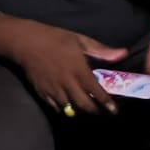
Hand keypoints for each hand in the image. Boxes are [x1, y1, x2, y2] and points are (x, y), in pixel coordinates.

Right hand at [9, 19, 126, 115]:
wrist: (27, 43)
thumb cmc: (56, 39)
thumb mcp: (81, 40)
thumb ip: (101, 50)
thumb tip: (122, 53)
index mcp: (79, 70)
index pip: (96, 91)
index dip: (106, 102)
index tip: (113, 110)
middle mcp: (67, 83)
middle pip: (83, 105)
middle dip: (94, 110)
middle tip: (101, 110)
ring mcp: (54, 90)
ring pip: (70, 108)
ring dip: (79, 110)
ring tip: (86, 108)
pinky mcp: (43, 93)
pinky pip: (56, 107)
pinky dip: (64, 108)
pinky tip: (69, 104)